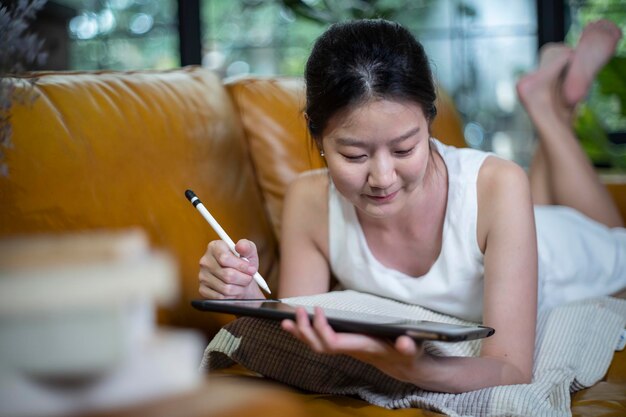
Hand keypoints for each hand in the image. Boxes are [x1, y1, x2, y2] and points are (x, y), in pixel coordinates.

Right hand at [198, 239, 263, 298]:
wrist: (240, 280)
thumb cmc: (244, 265)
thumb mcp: (249, 253)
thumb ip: (247, 247)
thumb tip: (240, 246)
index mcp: (214, 247)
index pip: (224, 258)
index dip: (241, 266)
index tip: (251, 269)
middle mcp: (205, 261)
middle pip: (227, 275)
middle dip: (244, 278)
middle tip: (249, 278)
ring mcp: (202, 276)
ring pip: (226, 288)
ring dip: (240, 288)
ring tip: (243, 284)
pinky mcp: (203, 290)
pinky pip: (221, 298)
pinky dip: (232, 296)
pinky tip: (234, 290)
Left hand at [281, 307, 424, 382]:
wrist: (404, 366)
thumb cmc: (407, 354)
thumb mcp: (412, 349)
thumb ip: (408, 346)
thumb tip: (404, 343)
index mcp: (362, 347)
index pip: (334, 343)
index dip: (322, 329)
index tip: (318, 310)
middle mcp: (350, 350)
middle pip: (320, 346)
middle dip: (306, 330)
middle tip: (298, 311)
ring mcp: (345, 349)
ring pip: (316, 346)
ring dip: (300, 334)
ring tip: (285, 321)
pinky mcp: (344, 345)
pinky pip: (320, 342)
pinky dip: (306, 334)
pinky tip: (295, 326)